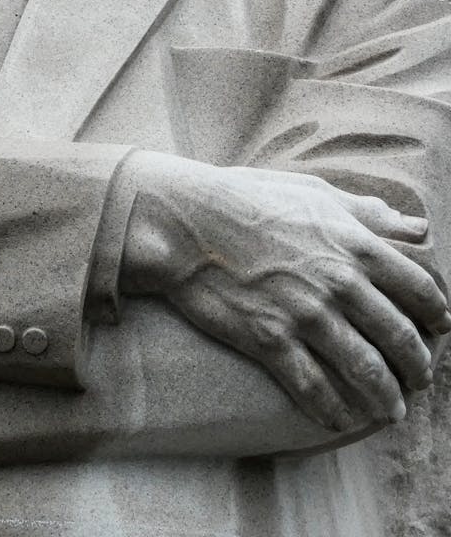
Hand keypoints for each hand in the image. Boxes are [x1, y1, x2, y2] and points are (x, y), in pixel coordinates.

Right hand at [119, 153, 450, 432]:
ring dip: (386, 398)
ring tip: (391, 411)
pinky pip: (314, 388)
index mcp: (355, 244)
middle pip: (400, 338)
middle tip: (419, 379)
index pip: (419, 289)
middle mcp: (339, 283)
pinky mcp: (271, 341)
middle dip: (417, 366)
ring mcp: (307, 315)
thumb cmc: (248, 198)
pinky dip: (333, 411)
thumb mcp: (314, 193)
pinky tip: (340, 420)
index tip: (440, 328)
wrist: (187, 221)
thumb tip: (414, 226)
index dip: (437, 314)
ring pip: (366, 371)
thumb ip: (367, 213)